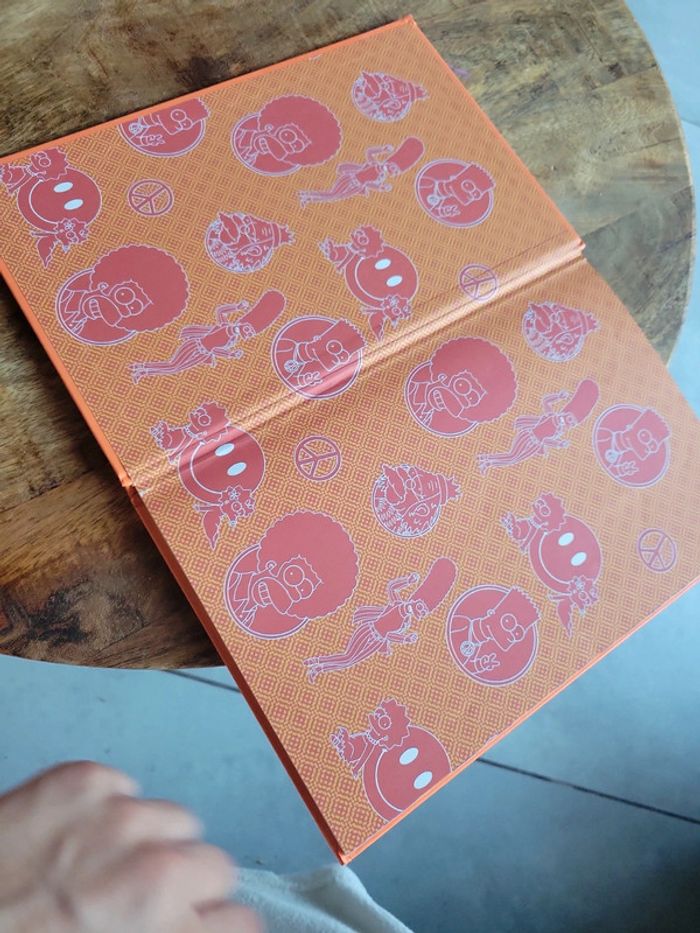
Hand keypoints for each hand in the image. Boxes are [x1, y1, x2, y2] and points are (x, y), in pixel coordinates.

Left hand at [0, 762, 259, 932]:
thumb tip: (198, 930)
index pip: (244, 924)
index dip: (214, 930)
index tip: (196, 930)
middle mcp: (153, 872)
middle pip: (217, 866)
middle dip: (185, 889)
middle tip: (137, 909)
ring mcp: (116, 817)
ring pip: (176, 819)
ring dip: (147, 843)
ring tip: (99, 870)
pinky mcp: (80, 779)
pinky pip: (125, 788)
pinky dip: (105, 811)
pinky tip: (69, 840)